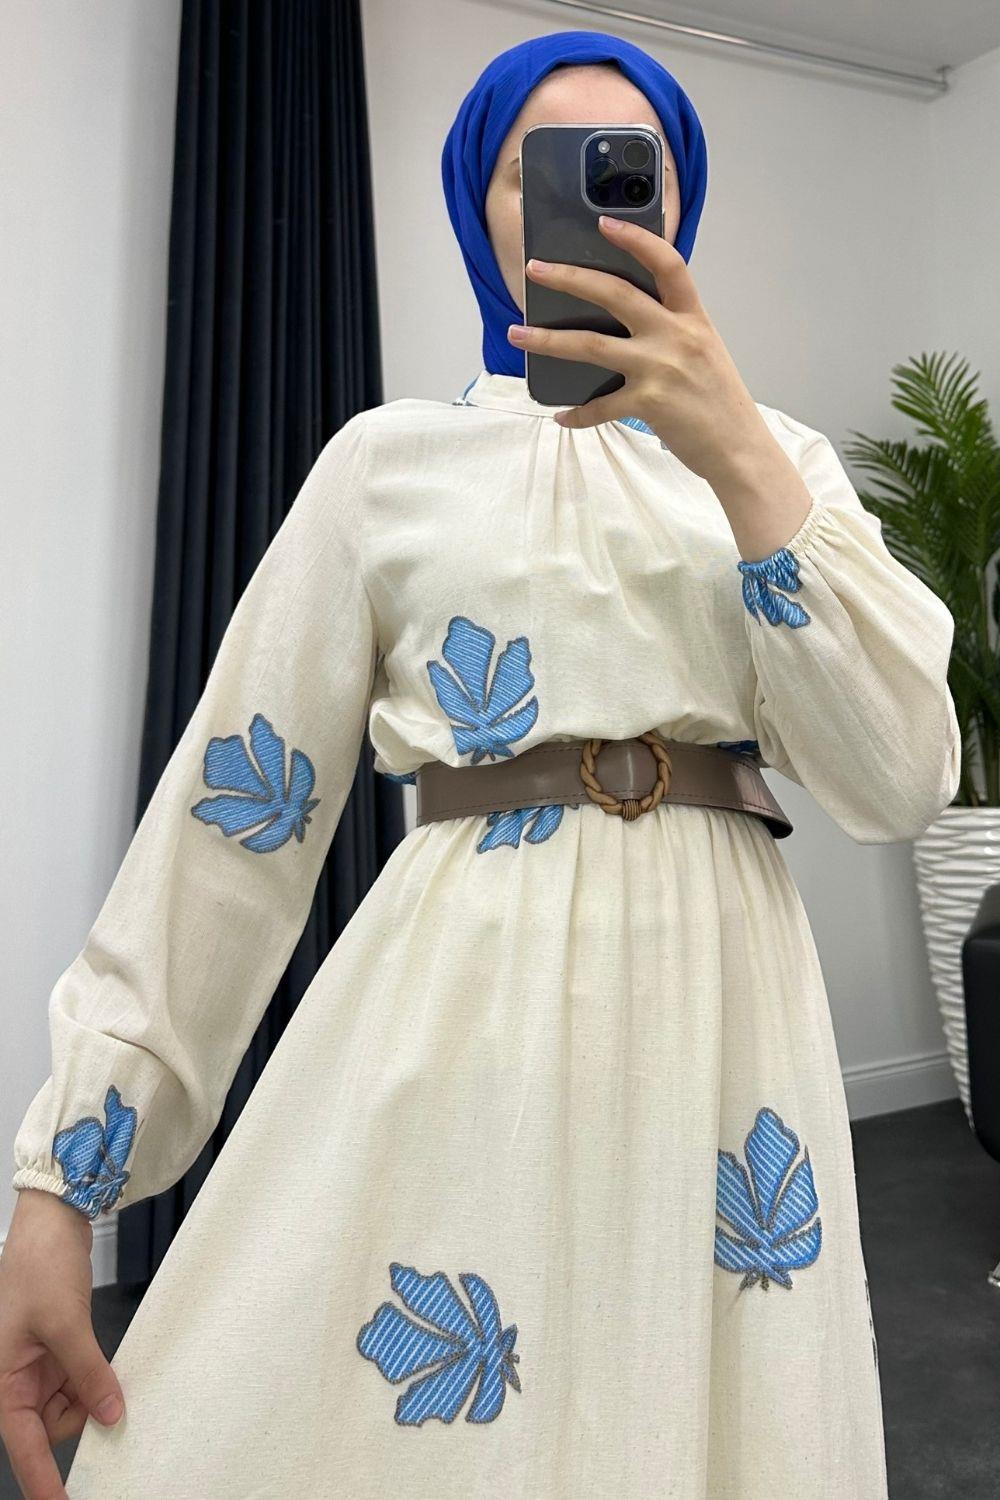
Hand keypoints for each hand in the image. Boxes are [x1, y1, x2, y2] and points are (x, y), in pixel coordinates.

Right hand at [0, 1189, 125, 1499]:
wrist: (52, 1222)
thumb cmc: (40, 1266)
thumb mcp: (65, 1322)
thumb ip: (88, 1372)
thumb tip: (112, 1414)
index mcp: (3, 1382)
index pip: (25, 1447)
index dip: (44, 1481)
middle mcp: (17, 1380)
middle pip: (53, 1427)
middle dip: (82, 1415)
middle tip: (108, 1396)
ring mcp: (39, 1366)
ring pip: (72, 1405)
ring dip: (92, 1393)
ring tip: (102, 1362)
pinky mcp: (59, 1349)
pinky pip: (81, 1380)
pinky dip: (96, 1377)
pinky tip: (108, 1364)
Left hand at [507, 215, 777, 487]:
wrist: (739, 448)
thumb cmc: (720, 402)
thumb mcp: (705, 351)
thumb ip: (673, 330)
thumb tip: (627, 320)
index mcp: (693, 318)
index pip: (667, 264)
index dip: (636, 239)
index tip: (604, 223)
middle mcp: (675, 336)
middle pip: (615, 293)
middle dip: (569, 278)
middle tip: (535, 269)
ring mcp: (660, 368)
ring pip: (591, 345)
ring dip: (547, 339)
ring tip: (517, 334)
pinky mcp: (648, 403)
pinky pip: (600, 406)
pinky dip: (577, 414)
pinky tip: (561, 416)